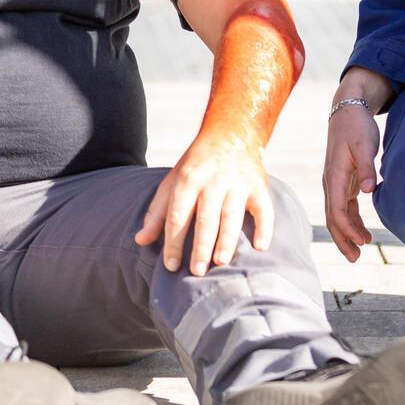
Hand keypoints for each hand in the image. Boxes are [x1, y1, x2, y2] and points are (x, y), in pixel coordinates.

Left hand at [135, 131, 273, 274]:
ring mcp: (238, 182)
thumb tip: (140, 240)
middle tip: (196, 272)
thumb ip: (157, 212)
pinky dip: (264, 227)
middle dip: (200, 246)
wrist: (232, 132)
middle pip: (205, 217)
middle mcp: (213, 180)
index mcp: (188, 179)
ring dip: (226, 240)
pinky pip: (263, 209)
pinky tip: (260, 247)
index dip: (173, 242)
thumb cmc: (197, 164)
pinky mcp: (259, 186)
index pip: (178, 215)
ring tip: (220, 262)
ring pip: (231, 215)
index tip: (170, 266)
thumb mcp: (173, 181)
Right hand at [323, 97, 381, 261]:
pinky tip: (362, 232)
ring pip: (337, 214)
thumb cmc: (357, 126)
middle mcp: (331, 182)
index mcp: (334, 175)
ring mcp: (336, 182)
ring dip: (346, 234)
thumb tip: (369, 191)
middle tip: (355, 258)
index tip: (363, 242)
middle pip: (333, 217)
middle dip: (342, 239)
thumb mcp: (365, 144)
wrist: (348, 109)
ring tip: (359, 251)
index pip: (337, 210)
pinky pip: (344, 207)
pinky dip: (351, 221)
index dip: (348, 229)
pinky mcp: (343, 180)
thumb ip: (367, 168)